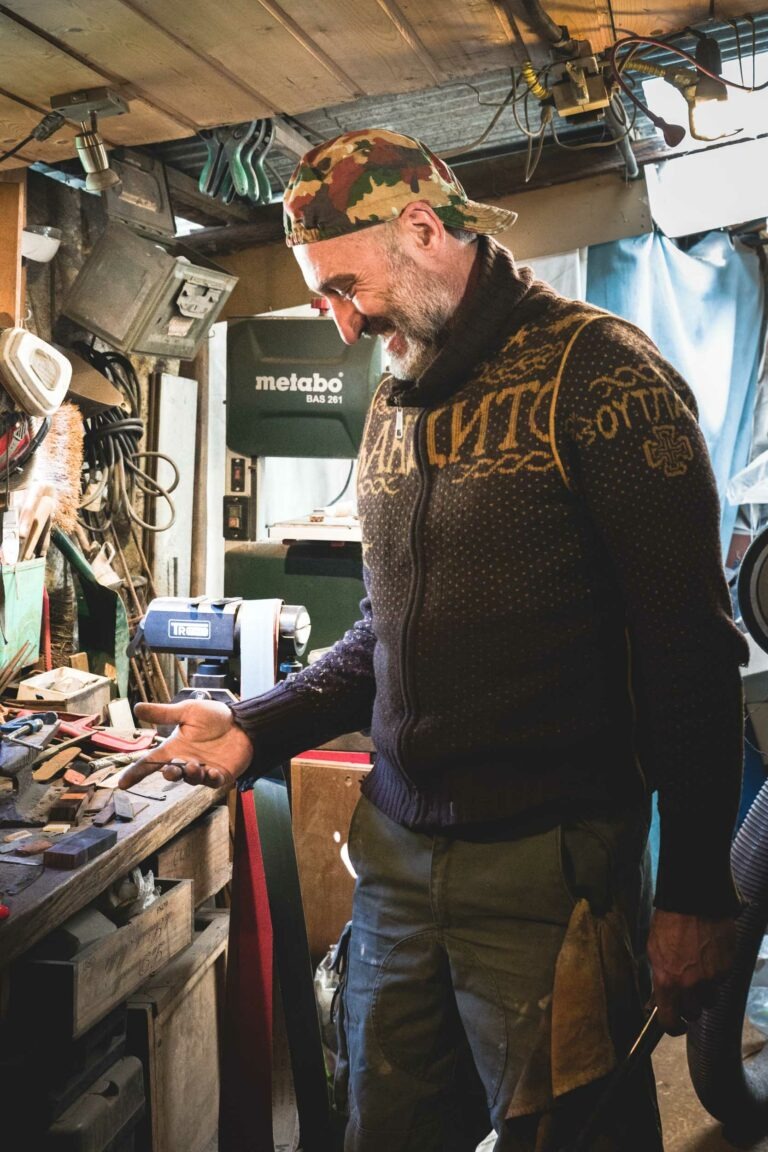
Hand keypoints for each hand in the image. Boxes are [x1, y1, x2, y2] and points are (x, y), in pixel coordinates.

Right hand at [117, 699, 253, 790]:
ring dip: (189, 774)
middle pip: (170, 774)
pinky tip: (212, 771)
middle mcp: (186, 761)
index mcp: (175, 747)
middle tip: (169, 769)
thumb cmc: (215, 717)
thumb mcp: (187, 712)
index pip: (150, 761)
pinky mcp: (220, 775)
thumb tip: (137, 707)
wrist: (243, 722)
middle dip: (168, 774)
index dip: (136, 772)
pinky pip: (211, 782)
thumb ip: (164, 714)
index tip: (121, 783)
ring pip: (190, 779)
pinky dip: (209, 779)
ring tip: (193, 765)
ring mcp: (202, 770)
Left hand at [646, 908, 736, 1034]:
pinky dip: (715, 976)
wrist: (693, 903)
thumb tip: (659, 999)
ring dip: (704, 992)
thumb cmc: (668, 924)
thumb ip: (659, 979)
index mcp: (667, 982)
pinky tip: (708, 958)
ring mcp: (711, 979)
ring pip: (709, 1000)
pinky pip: (721, 983)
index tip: (675, 1024)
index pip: (670, 1021)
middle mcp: (690, 986)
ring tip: (698, 971)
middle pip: (693, 1013)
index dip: (672, 1026)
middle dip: (689, 1005)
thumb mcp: (653, 952)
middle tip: (686, 991)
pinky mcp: (726, 969)